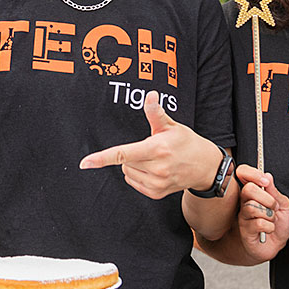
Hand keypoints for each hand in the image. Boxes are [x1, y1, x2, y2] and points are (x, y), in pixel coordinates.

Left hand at [79, 91, 220, 198]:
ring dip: (134, 165)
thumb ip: (155, 112)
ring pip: (127, 172)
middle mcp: (157, 169)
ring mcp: (157, 183)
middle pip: (124, 162)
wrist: (204, 167)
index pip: (123, 154)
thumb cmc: (185, 142)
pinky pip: (133, 181)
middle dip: (131, 154)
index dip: (101, 158)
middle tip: (150, 148)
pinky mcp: (156, 193)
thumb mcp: (171, 125)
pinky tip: (154, 170)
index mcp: (157, 149)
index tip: (85, 163)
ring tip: (155, 160)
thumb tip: (150, 95)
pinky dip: (138, 175)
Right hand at [235, 165, 288, 260]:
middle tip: (274, 207)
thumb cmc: (278, 225)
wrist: (276, 246)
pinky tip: (269, 230)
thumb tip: (267, 175)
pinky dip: (269, 227)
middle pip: (248, 190)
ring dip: (269, 215)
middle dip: (267, 199)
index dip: (251, 173)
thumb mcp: (283, 205)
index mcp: (254, 192)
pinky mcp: (245, 230)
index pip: (242, 173)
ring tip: (272, 220)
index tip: (265, 181)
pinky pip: (258, 223)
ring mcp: (244, 216)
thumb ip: (275, 192)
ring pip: (252, 207)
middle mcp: (245, 202)